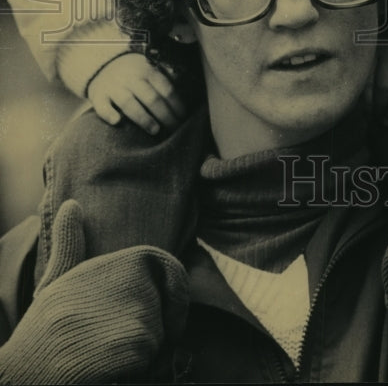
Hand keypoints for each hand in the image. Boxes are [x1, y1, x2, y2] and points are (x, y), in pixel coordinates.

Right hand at [0, 200, 188, 384]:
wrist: (27, 370)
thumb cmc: (46, 327)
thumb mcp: (60, 279)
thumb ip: (72, 244)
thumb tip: (71, 205)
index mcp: (124, 257)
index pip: (172, 271)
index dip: (173, 295)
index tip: (158, 316)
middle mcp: (137, 277)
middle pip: (168, 307)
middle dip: (151, 328)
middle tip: (111, 337)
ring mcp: (141, 308)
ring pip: (163, 336)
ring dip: (143, 351)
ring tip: (103, 349)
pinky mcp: (141, 342)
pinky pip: (155, 359)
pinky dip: (138, 369)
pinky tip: (108, 366)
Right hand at [87, 53, 185, 134]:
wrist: (100, 65)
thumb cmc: (133, 73)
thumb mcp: (150, 69)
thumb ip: (166, 78)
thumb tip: (188, 88)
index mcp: (147, 70)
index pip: (166, 89)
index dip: (177, 105)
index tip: (184, 118)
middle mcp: (130, 77)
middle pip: (151, 98)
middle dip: (165, 115)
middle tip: (175, 130)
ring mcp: (113, 86)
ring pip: (129, 102)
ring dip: (143, 117)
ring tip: (155, 130)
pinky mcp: (97, 95)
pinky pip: (101, 106)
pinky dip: (108, 113)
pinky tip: (117, 122)